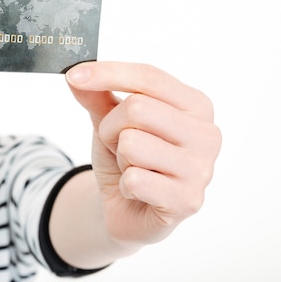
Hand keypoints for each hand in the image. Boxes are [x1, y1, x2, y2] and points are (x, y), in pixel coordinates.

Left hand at [66, 61, 221, 244]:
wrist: (130, 209)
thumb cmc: (128, 157)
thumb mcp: (109, 120)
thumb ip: (96, 95)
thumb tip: (76, 72)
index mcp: (195, 105)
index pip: (149, 77)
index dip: (108, 72)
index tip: (74, 75)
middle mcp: (207, 134)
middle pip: (137, 108)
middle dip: (111, 128)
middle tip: (118, 145)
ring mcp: (201, 169)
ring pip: (132, 144)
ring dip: (119, 158)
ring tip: (131, 167)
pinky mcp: (187, 200)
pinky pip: (135, 180)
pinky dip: (125, 185)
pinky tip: (138, 191)